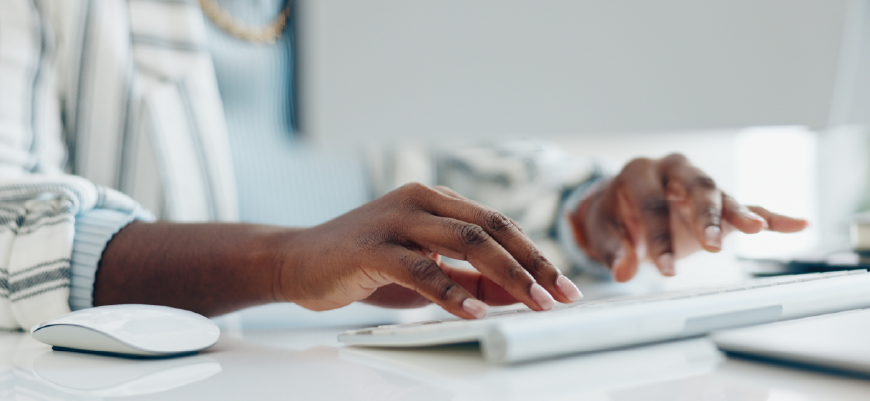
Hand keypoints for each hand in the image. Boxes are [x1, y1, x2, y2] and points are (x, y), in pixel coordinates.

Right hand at [277, 183, 582, 318]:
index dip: (535, 254)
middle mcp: (420, 201)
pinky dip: (452, 293)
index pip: (498, 224)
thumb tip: (512, 294)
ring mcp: (395, 220)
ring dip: (506, 275)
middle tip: (561, 295)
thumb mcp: (423, 270)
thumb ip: (464, 277)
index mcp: (435, 200)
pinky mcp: (371, 247)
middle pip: (491, 229)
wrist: (297, 261)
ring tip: (533, 303)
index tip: (563, 284)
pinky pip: (422, 270)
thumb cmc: (362, 264)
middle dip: (533, 264)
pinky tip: (475, 313)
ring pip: (465, 241)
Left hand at [569, 154, 808, 281]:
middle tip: (713, 245)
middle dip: (705, 215)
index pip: (651, 206)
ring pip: (722, 195)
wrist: (621, 204)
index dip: (659, 239)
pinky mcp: (716, 201)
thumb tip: (623, 272)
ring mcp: (698, 183)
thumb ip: (612, 249)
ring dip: (737, 214)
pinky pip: (747, 205)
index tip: (667, 270)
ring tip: (755, 230)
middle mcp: (672, 169)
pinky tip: (798, 224)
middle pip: (696, 187)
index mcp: (639, 172)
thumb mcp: (602, 230)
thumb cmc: (611, 216)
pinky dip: (770, 216)